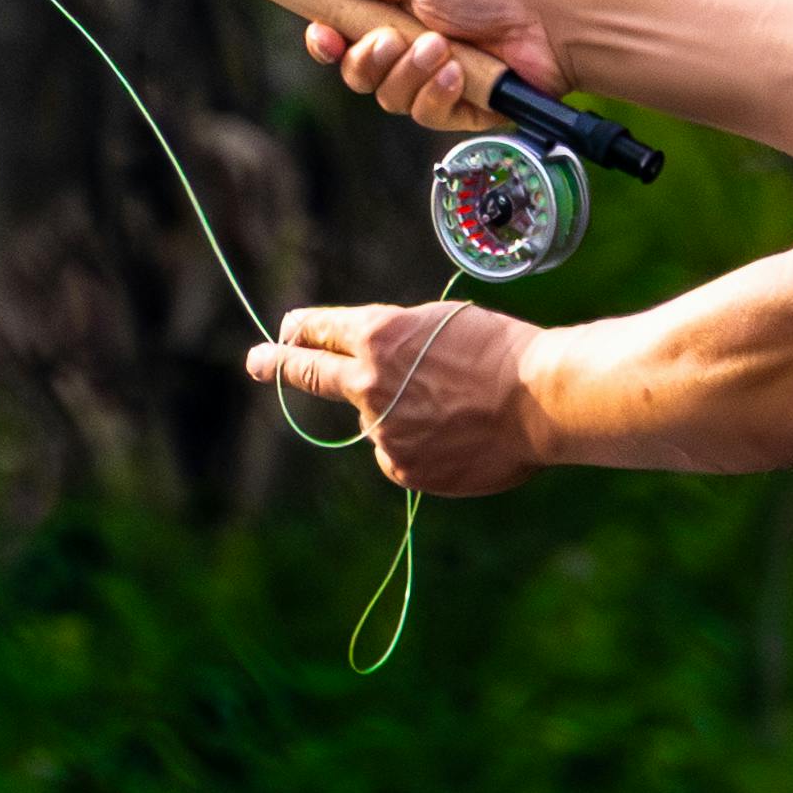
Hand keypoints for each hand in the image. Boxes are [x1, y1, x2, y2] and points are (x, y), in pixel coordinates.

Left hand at [251, 291, 543, 492]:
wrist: (536, 399)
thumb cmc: (499, 350)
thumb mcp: (440, 324)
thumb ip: (399, 347)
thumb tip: (385, 371)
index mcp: (376, 335)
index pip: (319, 331)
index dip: (300, 329)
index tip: (285, 330)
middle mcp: (367, 383)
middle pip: (308, 373)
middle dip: (276, 364)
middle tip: (256, 361)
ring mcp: (380, 430)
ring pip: (376, 421)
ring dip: (402, 414)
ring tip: (459, 408)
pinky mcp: (401, 468)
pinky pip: (399, 454)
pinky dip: (420, 446)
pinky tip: (458, 437)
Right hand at [297, 0, 561, 134]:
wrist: (547, 19)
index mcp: (394, 10)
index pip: (343, 33)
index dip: (326, 39)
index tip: (324, 36)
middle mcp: (408, 48)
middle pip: (356, 72)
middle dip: (367, 59)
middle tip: (392, 41)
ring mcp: (431, 81)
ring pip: (387, 97)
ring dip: (411, 72)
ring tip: (444, 48)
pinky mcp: (456, 110)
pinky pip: (424, 114)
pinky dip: (438, 92)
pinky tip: (460, 73)